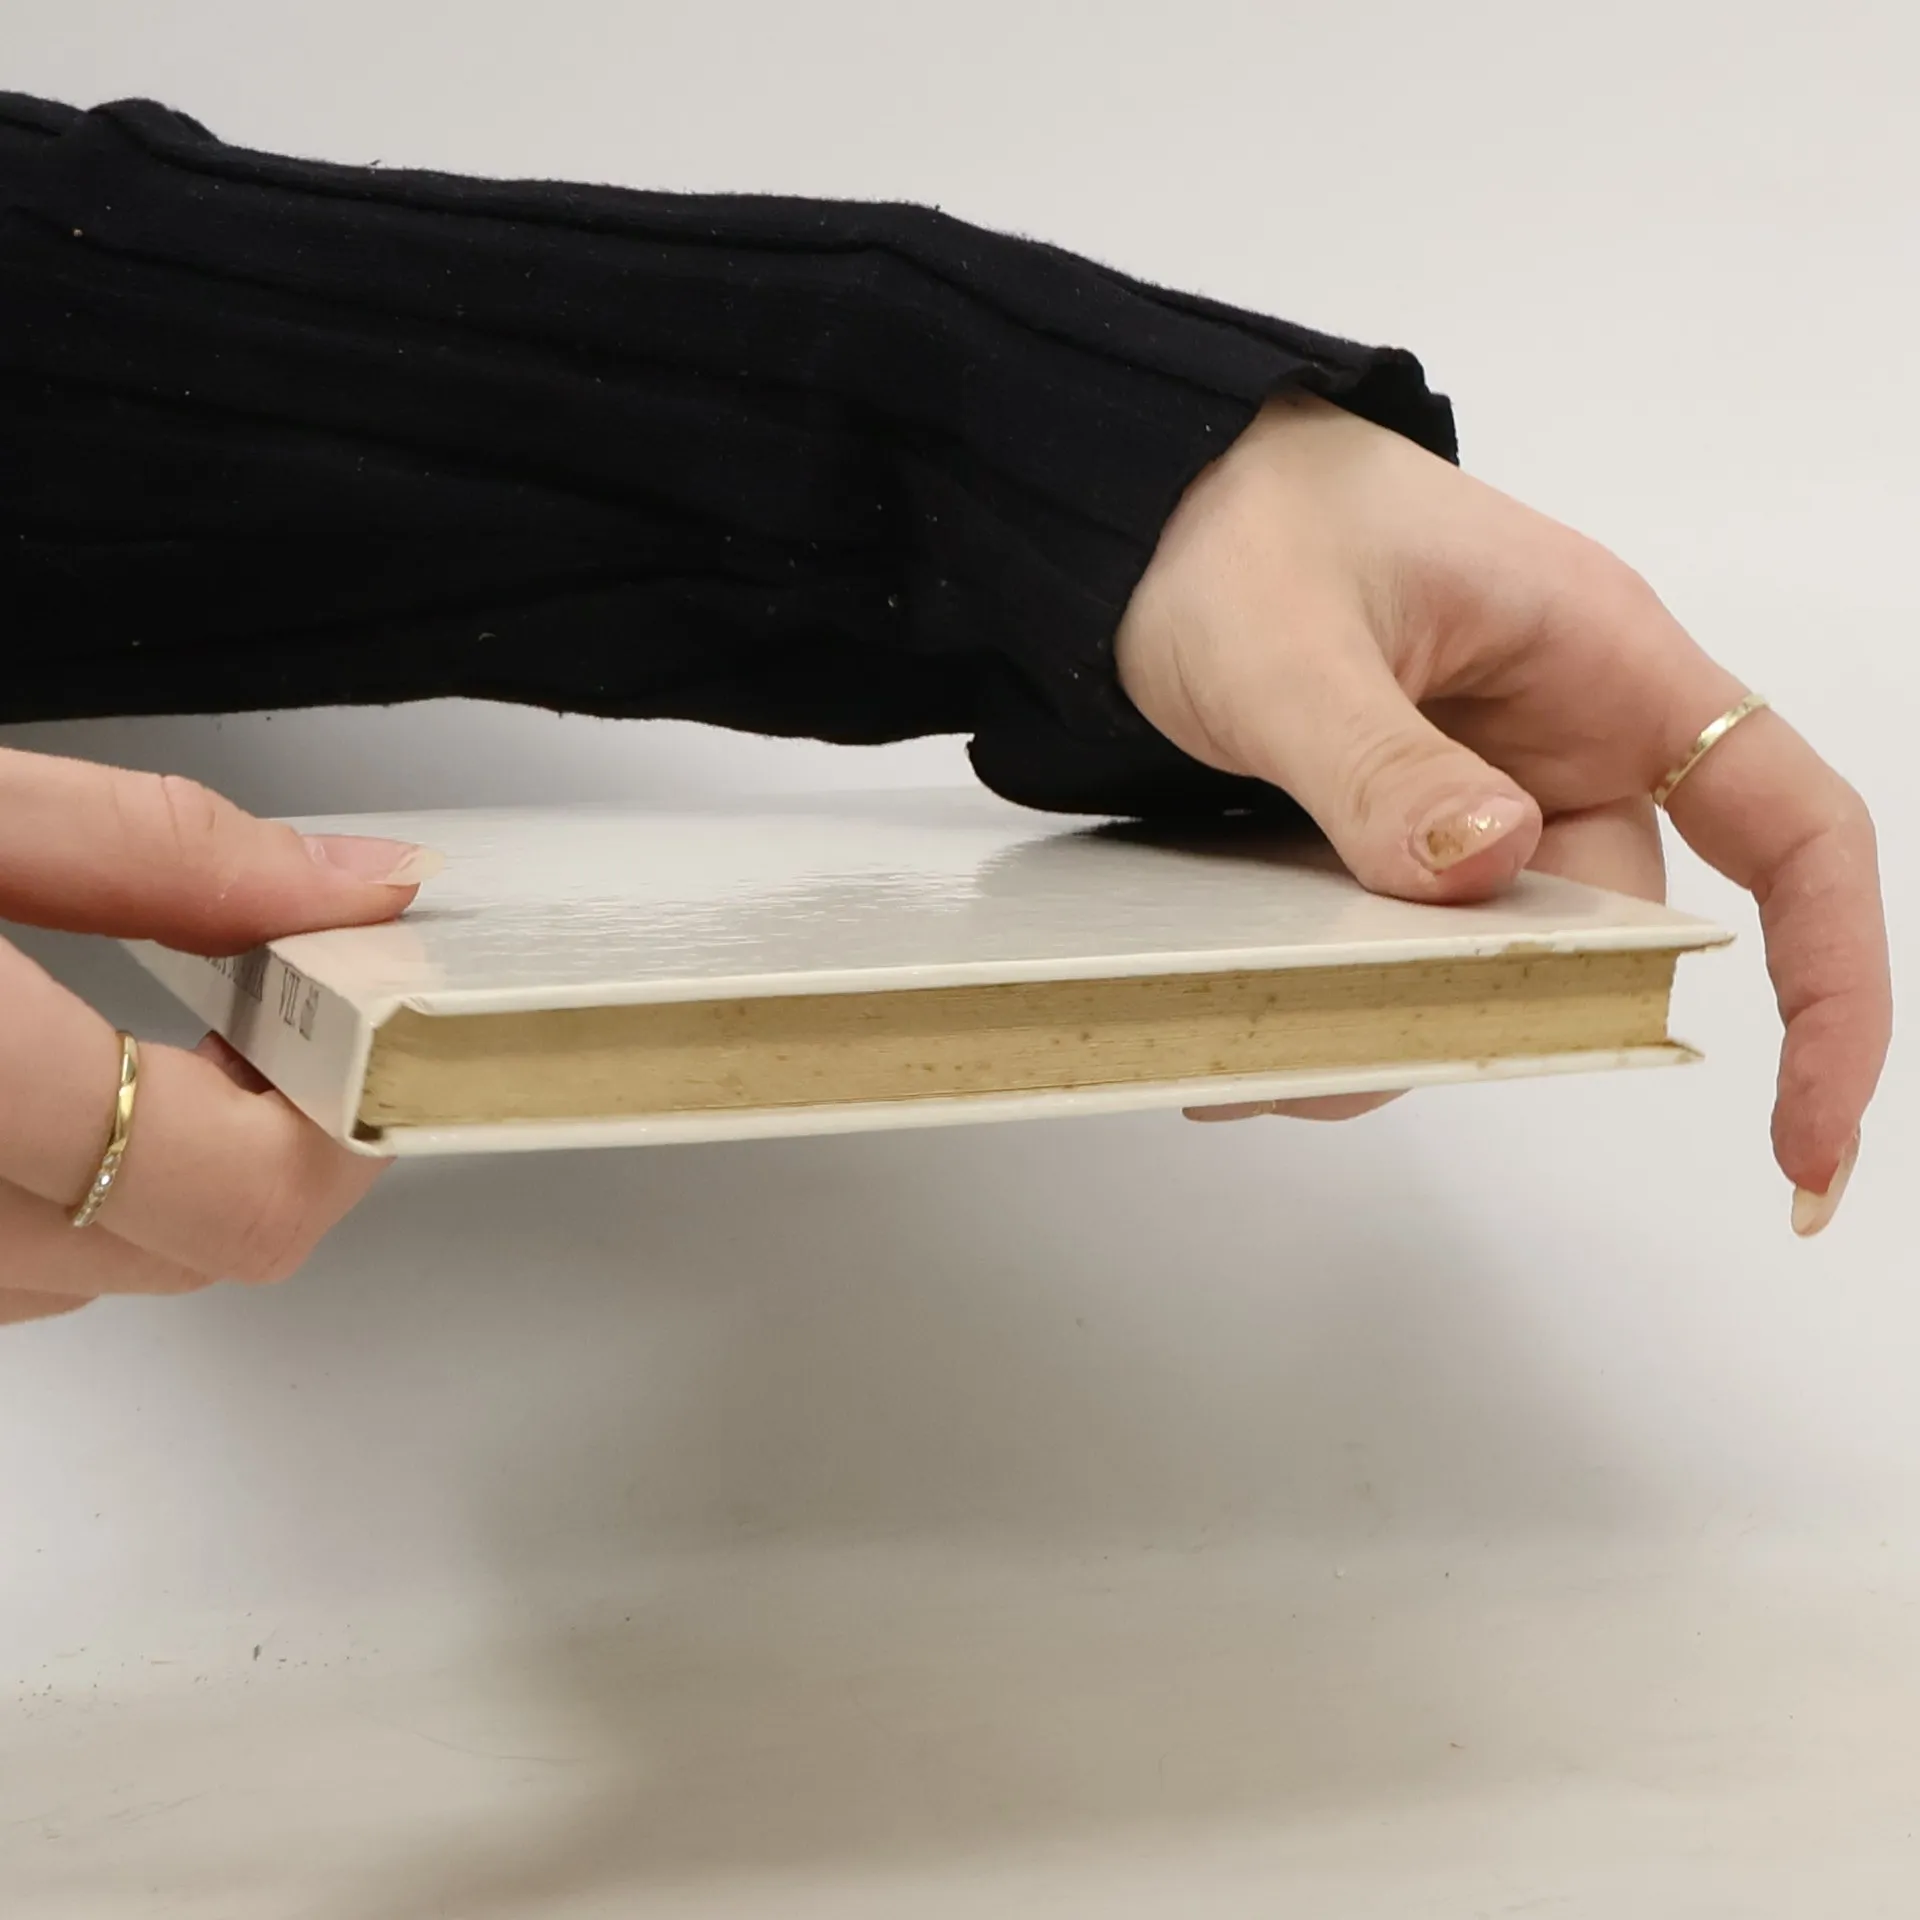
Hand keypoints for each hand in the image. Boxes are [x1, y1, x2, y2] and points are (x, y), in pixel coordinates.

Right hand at [0, 749, 439, 1323]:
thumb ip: (152, 851)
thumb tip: (357, 885)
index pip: (243, 1192)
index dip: (356, 1113)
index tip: (381, 1019)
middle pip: (201, 1249)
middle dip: (282, 1132)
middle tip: (284, 1013)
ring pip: (107, 1275)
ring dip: (178, 1174)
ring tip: (165, 1047)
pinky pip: (21, 1269)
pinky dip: (78, 1193)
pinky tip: (71, 1100)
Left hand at [1118, 395, 1889, 1233]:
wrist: (1141, 513)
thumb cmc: (1232, 523)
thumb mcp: (1285, 644)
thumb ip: (1378, 762)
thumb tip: (1493, 870)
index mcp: (1601, 662)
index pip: (1789, 825)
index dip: (1831, 981)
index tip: (1806, 1131)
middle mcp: (1562, 740)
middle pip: (1612, 934)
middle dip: (1515, 1021)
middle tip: (1360, 1062)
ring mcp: (1479, 795)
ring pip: (1493, 962)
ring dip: (1398, 1024)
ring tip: (1268, 1054)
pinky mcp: (1399, 835)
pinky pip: (1407, 947)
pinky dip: (1342, 997)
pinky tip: (1245, 1018)